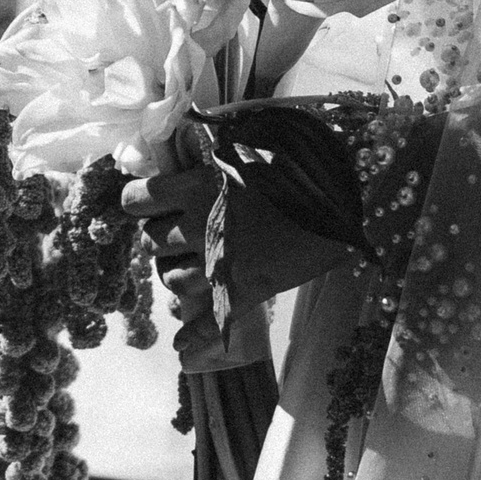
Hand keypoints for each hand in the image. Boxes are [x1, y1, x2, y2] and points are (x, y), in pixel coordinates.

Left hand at [122, 155, 357, 372]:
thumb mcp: (249, 139)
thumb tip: (186, 131)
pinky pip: (211, 321)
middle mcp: (201, 227)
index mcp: (196, 187)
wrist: (345, 196)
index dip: (138, 201)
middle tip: (180, 230)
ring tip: (193, 264)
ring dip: (178, 272)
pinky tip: (183, 348)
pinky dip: (195, 336)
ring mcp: (222, 264)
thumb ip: (212, 140)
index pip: (136, 200)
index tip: (148, 200)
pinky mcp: (247, 291)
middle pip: (153, 242)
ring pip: (174, 280)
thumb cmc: (298, 160)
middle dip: (162, 237)